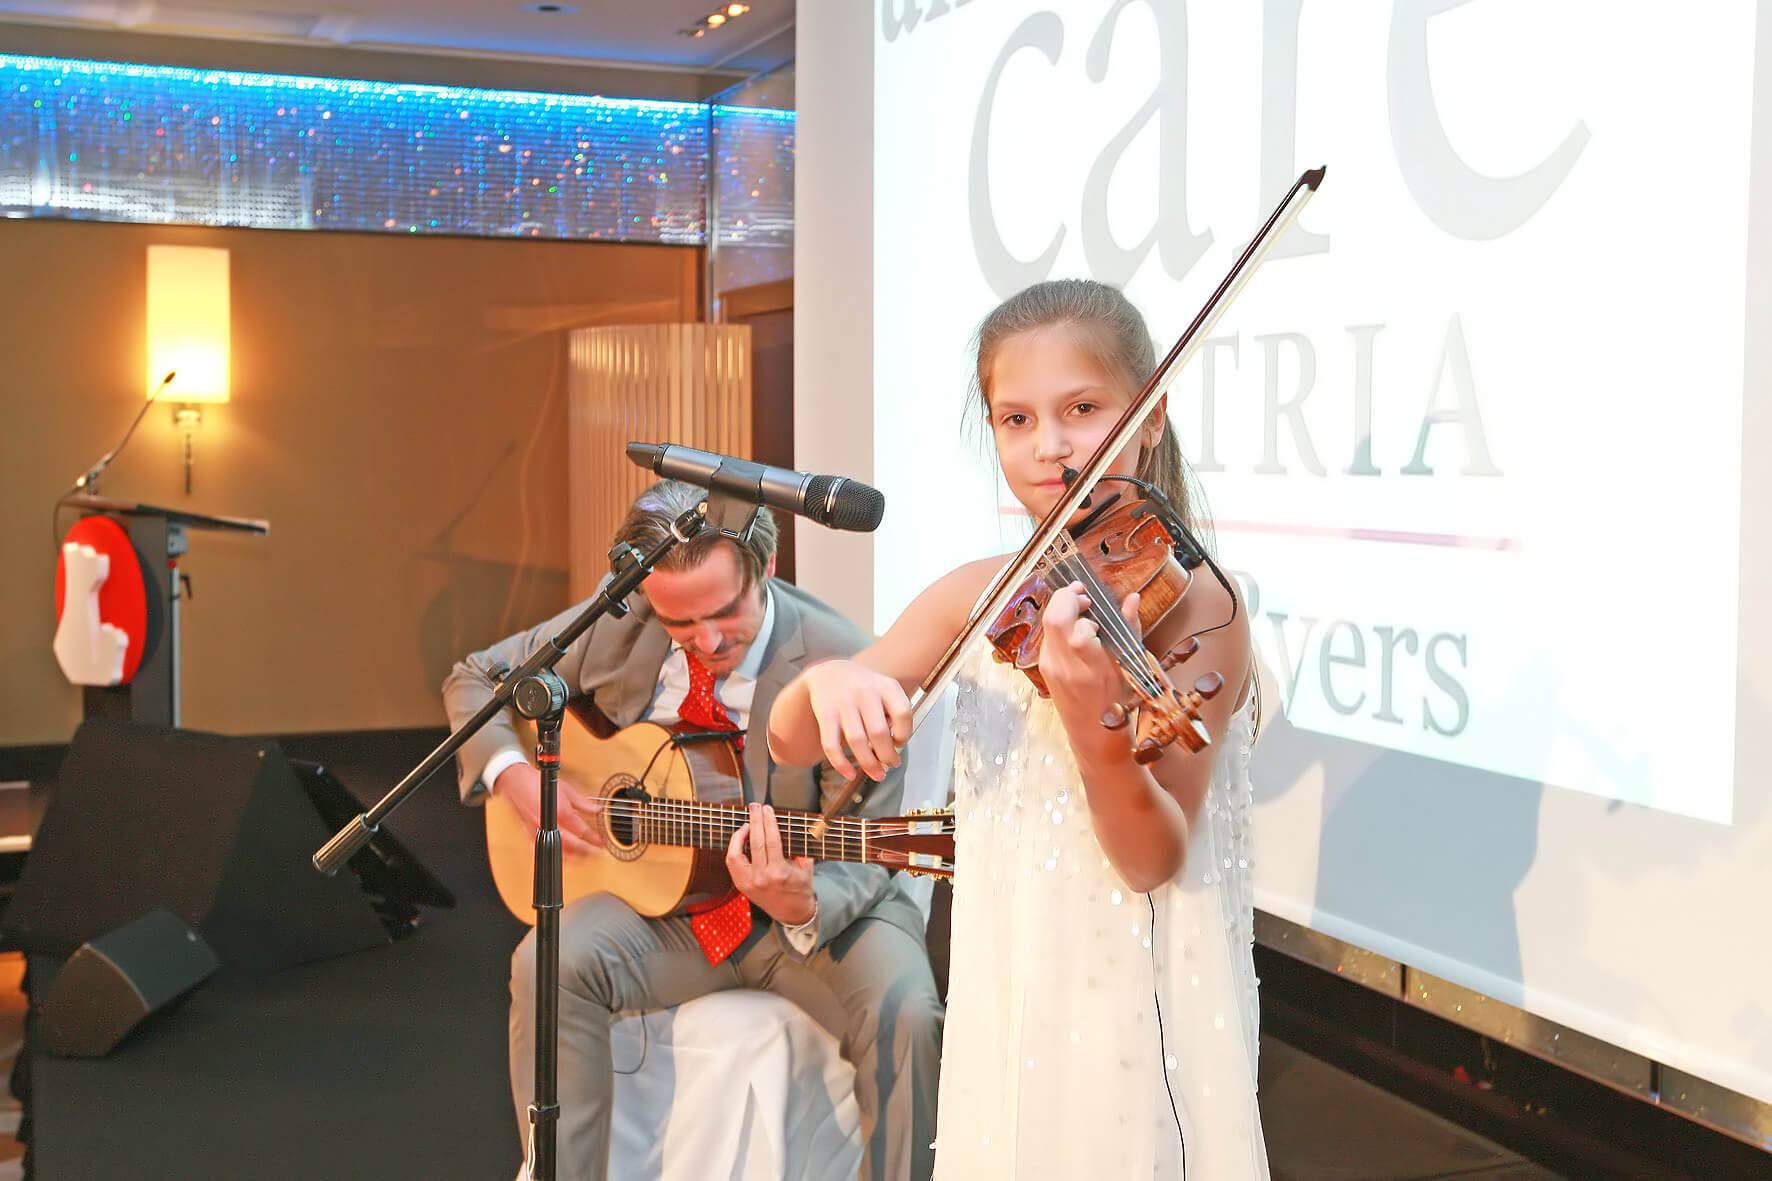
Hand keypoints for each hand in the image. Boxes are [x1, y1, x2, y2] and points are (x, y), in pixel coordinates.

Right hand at [493, 762, 604, 855]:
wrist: (517, 782)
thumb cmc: (539, 783)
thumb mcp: (567, 789)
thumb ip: (583, 803)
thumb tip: (597, 809)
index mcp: (560, 812)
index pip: (581, 831)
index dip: (594, 838)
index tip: (602, 841)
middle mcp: (549, 824)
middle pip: (572, 845)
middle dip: (587, 850)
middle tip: (597, 851)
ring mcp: (539, 831)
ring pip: (558, 851)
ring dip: (573, 856)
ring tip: (585, 855)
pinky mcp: (530, 834)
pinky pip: (543, 850)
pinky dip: (553, 854)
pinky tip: (562, 855)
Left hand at [726, 803, 815, 925]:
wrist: (792, 913)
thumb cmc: (800, 888)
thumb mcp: (807, 867)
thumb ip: (801, 846)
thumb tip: (793, 825)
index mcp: (779, 873)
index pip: (771, 840)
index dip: (768, 822)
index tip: (767, 809)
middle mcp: (762, 878)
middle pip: (755, 842)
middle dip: (754, 821)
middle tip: (755, 807)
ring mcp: (749, 883)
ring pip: (737, 853)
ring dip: (740, 834)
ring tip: (747, 823)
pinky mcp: (741, 885)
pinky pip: (732, 862)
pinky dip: (734, 848)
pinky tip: (742, 838)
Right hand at [801, 659, 912, 781]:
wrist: (830, 673)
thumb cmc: (864, 688)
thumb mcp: (884, 689)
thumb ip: (893, 712)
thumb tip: (895, 746)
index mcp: (886, 686)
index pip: (903, 713)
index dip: (905, 733)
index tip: (900, 743)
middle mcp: (865, 692)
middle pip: (879, 732)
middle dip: (887, 756)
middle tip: (891, 764)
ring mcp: (844, 702)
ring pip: (857, 741)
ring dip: (869, 764)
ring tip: (877, 773)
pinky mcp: (825, 713)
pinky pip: (832, 744)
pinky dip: (841, 763)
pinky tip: (850, 773)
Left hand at [1038, 582, 1142, 762]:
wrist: (1093, 734)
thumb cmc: (1116, 704)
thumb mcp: (1128, 667)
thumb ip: (1129, 629)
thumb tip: (1133, 598)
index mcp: (1091, 668)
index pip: (1076, 628)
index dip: (1083, 607)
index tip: (1095, 604)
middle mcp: (1065, 666)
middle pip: (1053, 618)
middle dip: (1066, 597)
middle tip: (1083, 595)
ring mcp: (1050, 666)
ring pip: (1046, 623)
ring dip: (1062, 608)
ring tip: (1082, 609)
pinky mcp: (1043, 666)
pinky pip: (1047, 634)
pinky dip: (1059, 623)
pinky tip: (1075, 627)